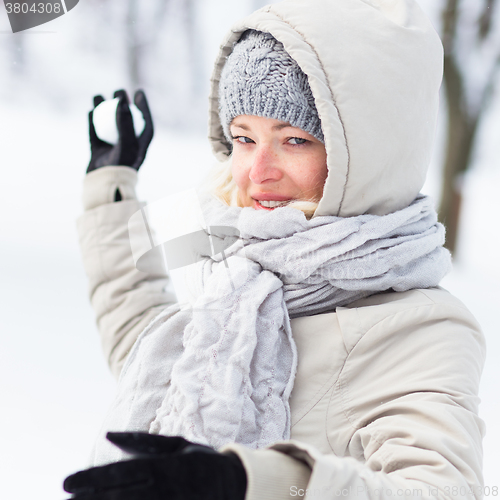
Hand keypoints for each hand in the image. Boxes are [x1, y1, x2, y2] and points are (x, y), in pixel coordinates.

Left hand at [63, 432, 246, 499]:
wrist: (236, 483)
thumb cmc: (202, 460)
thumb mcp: (176, 444)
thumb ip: (142, 442)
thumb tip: (110, 435)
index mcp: (162, 465)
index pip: (119, 473)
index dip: (91, 479)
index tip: (67, 485)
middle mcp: (162, 487)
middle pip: (118, 495)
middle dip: (89, 499)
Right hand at [87, 89, 153, 172]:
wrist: (105, 187)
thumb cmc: (121, 166)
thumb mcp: (127, 143)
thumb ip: (125, 122)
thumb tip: (122, 99)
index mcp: (140, 146)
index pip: (145, 123)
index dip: (144, 108)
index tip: (139, 93)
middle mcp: (127, 147)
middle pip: (126, 122)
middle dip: (122, 105)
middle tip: (118, 90)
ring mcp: (112, 150)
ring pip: (107, 125)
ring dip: (103, 110)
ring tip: (97, 96)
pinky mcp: (98, 154)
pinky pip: (95, 134)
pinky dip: (92, 123)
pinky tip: (89, 112)